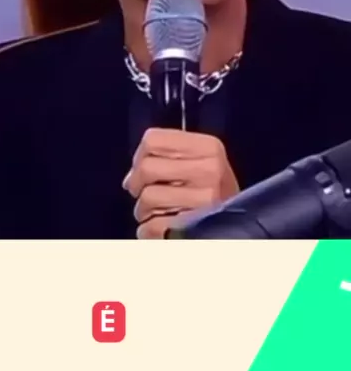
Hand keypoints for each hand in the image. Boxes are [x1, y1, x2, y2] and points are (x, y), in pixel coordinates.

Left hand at [123, 128, 238, 238]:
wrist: (239, 228)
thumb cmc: (213, 194)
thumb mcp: (199, 164)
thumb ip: (166, 159)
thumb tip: (131, 177)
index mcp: (208, 147)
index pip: (153, 140)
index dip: (139, 156)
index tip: (142, 169)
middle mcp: (211, 169)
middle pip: (147, 167)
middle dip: (138, 186)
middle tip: (144, 195)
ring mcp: (206, 198)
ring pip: (148, 196)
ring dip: (143, 211)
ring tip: (156, 213)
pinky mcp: (198, 225)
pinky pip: (154, 225)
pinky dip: (149, 231)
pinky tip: (159, 229)